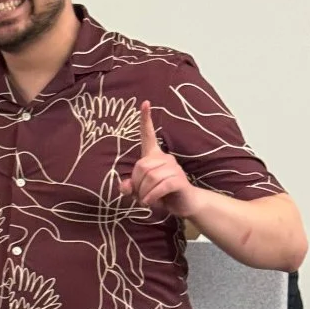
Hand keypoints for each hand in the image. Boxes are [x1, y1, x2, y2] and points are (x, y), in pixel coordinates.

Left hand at [120, 102, 199, 219]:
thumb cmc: (162, 196)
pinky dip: (151, 196)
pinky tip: (150, 202)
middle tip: (140, 196)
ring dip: (143, 193)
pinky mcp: (179, 181)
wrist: (185, 205)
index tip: (145, 103)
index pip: (148, 135)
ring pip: (150, 177)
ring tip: (147, 200)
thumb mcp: (142, 192)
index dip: (146, 120)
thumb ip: (130, 188)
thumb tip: (124, 186)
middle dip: (136, 184)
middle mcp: (165, 158)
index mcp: (155, 157)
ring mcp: (174, 168)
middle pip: (141, 166)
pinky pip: (161, 186)